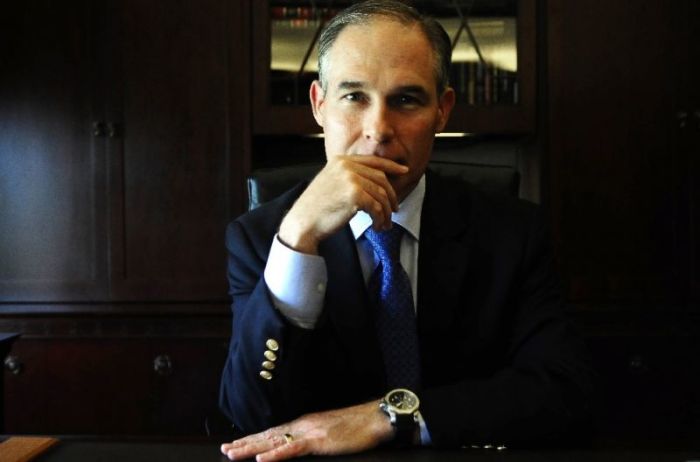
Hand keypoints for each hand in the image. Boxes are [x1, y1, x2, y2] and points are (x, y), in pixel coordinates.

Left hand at [220, 400, 393, 460]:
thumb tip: (298, 447)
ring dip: (252, 448)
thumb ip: (312, 439)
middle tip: (224, 449)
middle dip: (245, 443)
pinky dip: (276, 455)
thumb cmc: (356, 427)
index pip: (273, 433)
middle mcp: (302, 425)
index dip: (253, 440)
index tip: (236, 444)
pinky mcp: (318, 441)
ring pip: (274, 442)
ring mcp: (309, 432)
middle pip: (268, 436)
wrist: (374, 417)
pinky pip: (293, 449)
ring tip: (233, 453)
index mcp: (304, 424)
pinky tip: (263, 460)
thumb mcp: (329, 434)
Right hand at [278, 155, 407, 253]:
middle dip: (391, 197)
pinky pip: (377, 207)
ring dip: (386, 213)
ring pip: (381, 195)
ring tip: (384, 224)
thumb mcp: (332, 182)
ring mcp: (350, 179)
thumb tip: (376, 184)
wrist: (303, 222)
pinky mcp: (354, 194)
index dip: (391, 166)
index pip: (373, 161)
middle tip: (394, 210)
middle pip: (381, 179)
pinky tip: (376, 226)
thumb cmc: (317, 208)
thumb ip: (350, 177)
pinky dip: (380, 219)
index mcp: (341, 160)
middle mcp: (346, 166)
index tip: (403, 171)